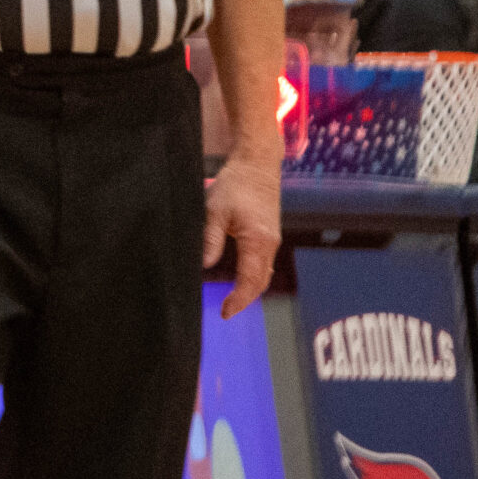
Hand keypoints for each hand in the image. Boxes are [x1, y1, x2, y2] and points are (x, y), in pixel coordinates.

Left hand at [204, 150, 280, 318]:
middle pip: (260, 282)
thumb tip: (205, 265)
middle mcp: (269, 244)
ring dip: (251, 289)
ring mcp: (272, 240)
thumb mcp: (214, 211)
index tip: (225, 312)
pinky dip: (255, 276)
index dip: (238, 300)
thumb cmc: (235, 185)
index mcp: (257, 240)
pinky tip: (243, 281)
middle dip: (245, 299)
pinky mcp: (269, 235)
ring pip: (264, 274)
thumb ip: (210, 239)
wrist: (256, 166)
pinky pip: (265, 263)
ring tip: (232, 302)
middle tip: (226, 311)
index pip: (250, 280)